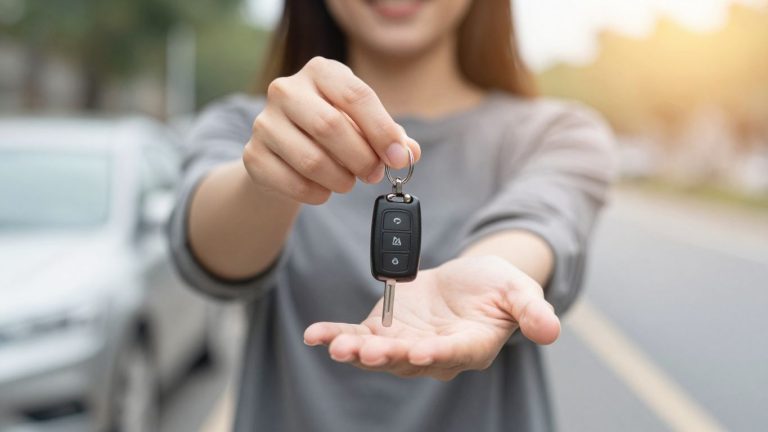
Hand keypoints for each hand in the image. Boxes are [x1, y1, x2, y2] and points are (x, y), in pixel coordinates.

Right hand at [244, 56, 421, 204]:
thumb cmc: (333, 134)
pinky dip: (316, 194)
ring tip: (348, 182)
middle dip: (361, 158)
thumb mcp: (364, 126)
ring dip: (340, 180)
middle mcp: (286, 89)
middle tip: (374, 175)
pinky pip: (292, 183)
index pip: (356, 95)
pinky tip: (323, 190)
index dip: (382, 131)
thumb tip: (409, 152)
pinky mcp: (252, 155)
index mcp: (320, 71)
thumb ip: (390, 137)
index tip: (399, 158)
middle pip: (330, 127)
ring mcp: (264, 122)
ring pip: (311, 160)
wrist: (284, 153)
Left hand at [304, 256, 560, 380]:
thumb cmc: (496, 288)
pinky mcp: (384, 330)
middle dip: (388, 356)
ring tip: (335, 346)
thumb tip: (551, 331)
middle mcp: (434, 353)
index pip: (453, 354)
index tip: (422, 351)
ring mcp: (405, 344)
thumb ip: (531, 311)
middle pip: (409, 360)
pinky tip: (314, 335)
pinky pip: (357, 336)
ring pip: (379, 353)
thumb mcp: (519, 291)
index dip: (438, 353)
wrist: (468, 281)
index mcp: (469, 346)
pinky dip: (335, 336)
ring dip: (357, 350)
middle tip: (370, 352)